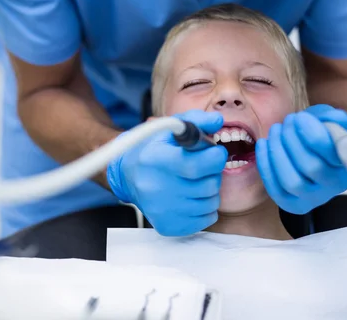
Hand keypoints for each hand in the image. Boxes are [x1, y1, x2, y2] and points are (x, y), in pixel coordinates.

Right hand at [107, 110, 227, 235]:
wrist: (127, 174)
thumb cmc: (155, 148)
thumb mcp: (172, 127)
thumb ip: (197, 120)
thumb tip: (218, 121)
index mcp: (155, 159)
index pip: (196, 165)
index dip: (215, 157)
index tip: (216, 152)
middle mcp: (155, 188)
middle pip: (208, 185)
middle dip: (213, 173)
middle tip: (204, 166)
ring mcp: (160, 210)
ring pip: (210, 203)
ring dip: (210, 190)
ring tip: (196, 181)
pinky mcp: (166, 226)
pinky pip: (206, 219)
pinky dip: (205, 208)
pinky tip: (192, 196)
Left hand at [255, 104, 346, 214]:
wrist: (310, 152)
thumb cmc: (321, 134)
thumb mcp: (329, 120)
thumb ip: (332, 117)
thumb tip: (336, 119)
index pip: (334, 152)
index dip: (313, 133)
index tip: (299, 117)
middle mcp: (335, 185)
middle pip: (311, 166)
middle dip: (292, 139)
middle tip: (286, 121)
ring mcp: (314, 198)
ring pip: (292, 182)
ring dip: (277, 153)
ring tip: (275, 130)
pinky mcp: (294, 205)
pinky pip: (276, 190)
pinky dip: (265, 165)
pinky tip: (263, 144)